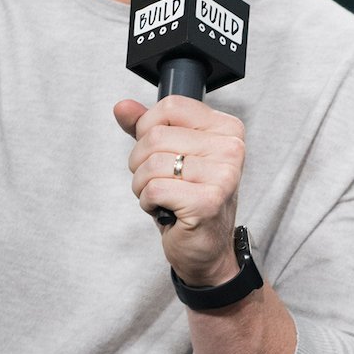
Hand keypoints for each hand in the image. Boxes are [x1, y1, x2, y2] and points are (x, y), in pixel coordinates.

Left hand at [114, 95, 246, 284]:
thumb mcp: (169, 155)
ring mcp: (223, 176)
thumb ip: (146, 127)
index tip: (159, 151)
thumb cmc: (190, 199)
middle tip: (159, 180)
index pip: (171, 105)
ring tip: (162, 196)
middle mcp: (231, 149)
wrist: (206, 248)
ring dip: (143, 185)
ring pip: (152, 162)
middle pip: (156, 135)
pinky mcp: (208, 202)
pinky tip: (165, 209)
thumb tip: (122, 107)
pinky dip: (148, 202)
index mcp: (227, 129)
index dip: (149, 128)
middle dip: (141, 162)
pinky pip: (154, 189)